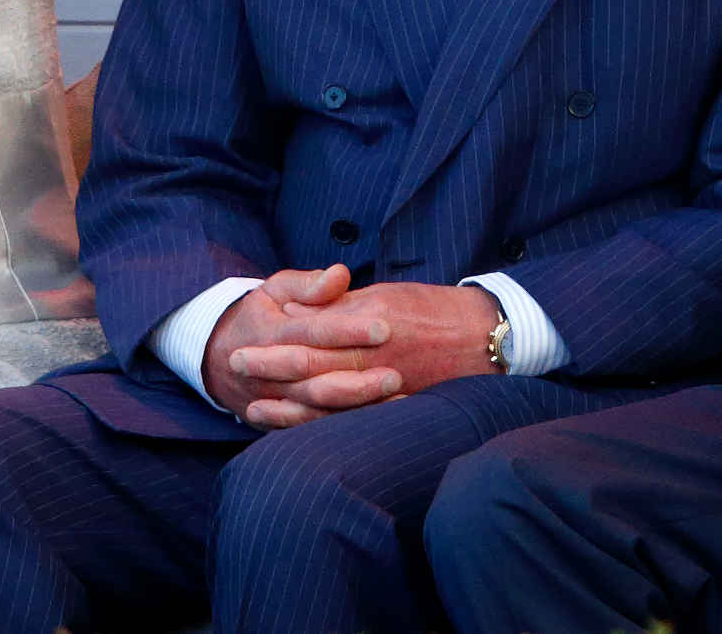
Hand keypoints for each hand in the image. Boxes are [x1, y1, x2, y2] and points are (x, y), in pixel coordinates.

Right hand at [204, 265, 399, 429]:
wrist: (219, 357)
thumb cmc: (261, 314)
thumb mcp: (276, 290)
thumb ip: (308, 284)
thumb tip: (340, 275)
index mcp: (273, 334)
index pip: (314, 333)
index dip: (348, 330)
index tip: (383, 328)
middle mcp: (273, 373)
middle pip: (318, 379)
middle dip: (358, 379)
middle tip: (396, 374)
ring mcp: (279, 401)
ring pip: (320, 408)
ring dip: (358, 406)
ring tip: (398, 399)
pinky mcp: (285, 419)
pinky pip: (318, 424)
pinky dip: (348, 424)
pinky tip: (382, 419)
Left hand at [226, 279, 504, 428]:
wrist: (485, 336)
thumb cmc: (434, 309)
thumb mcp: (387, 295)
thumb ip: (342, 306)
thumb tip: (298, 310)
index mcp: (372, 324)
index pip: (314, 336)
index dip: (276, 343)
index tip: (242, 344)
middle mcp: (376, 359)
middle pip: (313, 369)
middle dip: (271, 370)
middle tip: (235, 370)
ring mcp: (385, 388)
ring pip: (327, 403)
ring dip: (287, 406)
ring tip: (252, 408)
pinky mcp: (394, 407)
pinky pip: (350, 421)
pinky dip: (318, 424)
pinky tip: (294, 425)